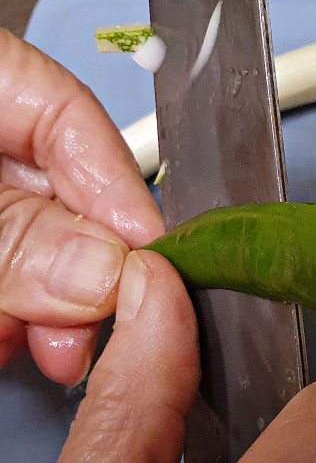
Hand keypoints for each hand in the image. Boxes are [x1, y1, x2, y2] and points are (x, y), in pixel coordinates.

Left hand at [0, 28, 163, 384]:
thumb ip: (14, 231)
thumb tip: (107, 269)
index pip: (69, 114)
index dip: (120, 190)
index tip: (153, 259)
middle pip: (57, 195)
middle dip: (83, 270)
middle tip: (93, 326)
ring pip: (29, 245)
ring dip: (46, 307)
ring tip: (48, 348)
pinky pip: (1, 274)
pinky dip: (8, 314)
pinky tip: (10, 341)